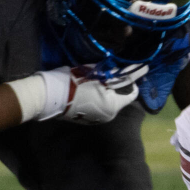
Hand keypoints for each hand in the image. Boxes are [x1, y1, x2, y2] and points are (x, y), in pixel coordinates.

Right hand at [9, 64, 148, 124]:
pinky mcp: (88, 119)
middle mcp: (110, 115)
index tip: (138, 69)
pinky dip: (100, 98)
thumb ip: (115, 74)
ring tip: (100, 80)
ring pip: (110, 102)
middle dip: (119, 85)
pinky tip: (91, 90)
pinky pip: (100, 106)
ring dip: (109, 92)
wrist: (50, 97)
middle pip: (121, 97)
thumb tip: (130, 71)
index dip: (134, 79)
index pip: (133, 91)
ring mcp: (99, 119)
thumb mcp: (96, 73)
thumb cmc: (74, 82)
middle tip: (114, 72)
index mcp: (114, 104)